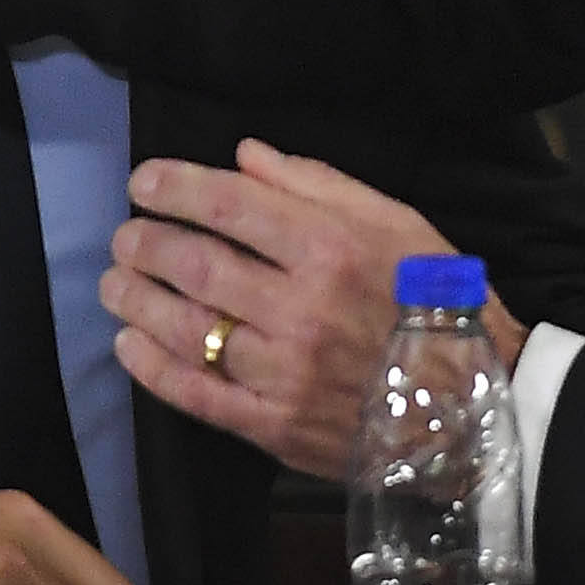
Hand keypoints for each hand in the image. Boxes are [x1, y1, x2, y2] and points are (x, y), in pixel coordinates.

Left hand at [101, 141, 518, 481]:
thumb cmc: (432, 299)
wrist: (470, 406)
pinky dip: (152, 367)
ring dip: (136, 300)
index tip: (142, 182)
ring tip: (114, 282)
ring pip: (186, 328)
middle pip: (195, 265)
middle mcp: (300, 308)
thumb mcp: (393, 221)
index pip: (228, 205)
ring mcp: (284, 373)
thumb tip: (244, 157)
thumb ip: (315, 184)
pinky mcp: (274, 427)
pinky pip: (196, 394)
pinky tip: (129, 343)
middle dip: (145, 243)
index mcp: (329, 249)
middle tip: (124, 235)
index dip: (174, 187)